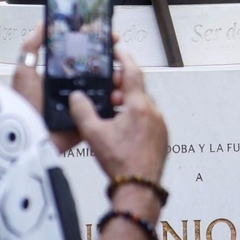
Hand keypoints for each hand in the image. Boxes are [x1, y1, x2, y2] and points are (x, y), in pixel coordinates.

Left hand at [11, 23, 126, 153]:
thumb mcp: (24, 70)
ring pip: (105, 90)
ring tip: (121, 74)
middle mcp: (72, 90)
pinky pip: (105, 111)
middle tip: (120, 53)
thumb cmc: (24, 104)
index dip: (96, 47)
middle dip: (111, 62)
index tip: (110, 37)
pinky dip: (114, 104)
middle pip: (98, 72)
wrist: (28, 136)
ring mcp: (81, 106)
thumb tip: (42, 23)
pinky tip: (121, 94)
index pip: (83, 57)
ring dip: (116, 82)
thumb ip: (31, 46)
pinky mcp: (87, 121)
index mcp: (59, 77)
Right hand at [71, 49, 166, 182]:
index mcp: (138, 106)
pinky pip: (148, 119)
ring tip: (112, 112)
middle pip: (137, 89)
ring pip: (143, 105)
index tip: (118, 50)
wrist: (140, 188)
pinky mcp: (162, 137)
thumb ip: (82, 111)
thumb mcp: (94, 134)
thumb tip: (77, 97)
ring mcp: (160, 125)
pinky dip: (136, 117)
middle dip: (122, 86)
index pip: (133, 72)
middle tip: (108, 89)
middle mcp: (153, 112)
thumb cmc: (121, 163)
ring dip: (128, 103)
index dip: (124, 58)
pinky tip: (123, 129)